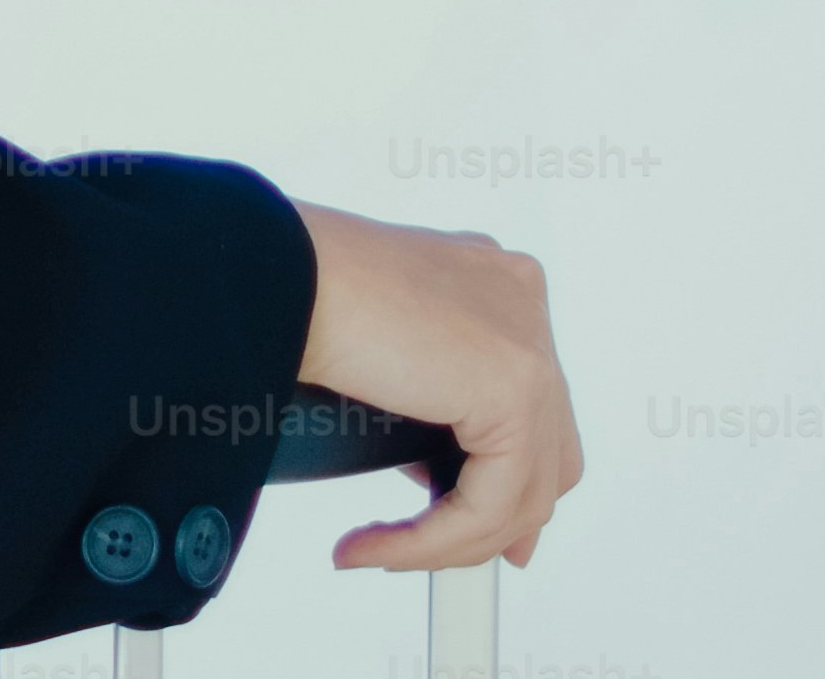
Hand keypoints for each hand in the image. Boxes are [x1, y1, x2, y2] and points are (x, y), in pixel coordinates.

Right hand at [289, 200, 580, 573]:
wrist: (276, 271)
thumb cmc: (297, 291)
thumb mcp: (383, 350)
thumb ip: (427, 392)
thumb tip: (434, 471)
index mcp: (494, 285)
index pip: (533, 404)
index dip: (510, 478)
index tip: (479, 526)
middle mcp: (521, 303)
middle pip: (548, 448)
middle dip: (504, 519)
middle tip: (447, 554)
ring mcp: (527, 340)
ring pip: (525, 490)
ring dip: (452, 541)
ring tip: (382, 552)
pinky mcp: (515, 386)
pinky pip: (491, 505)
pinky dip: (433, 541)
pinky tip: (374, 545)